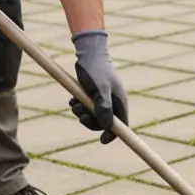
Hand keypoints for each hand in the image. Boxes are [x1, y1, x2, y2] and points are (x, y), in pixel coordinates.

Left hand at [69, 30, 127, 144]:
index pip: (122, 126)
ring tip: (74, 103)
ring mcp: (103, 100)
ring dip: (81, 113)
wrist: (89, 54)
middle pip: (104, 123)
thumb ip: (104, 107)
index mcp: (120, 103)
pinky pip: (86, 108)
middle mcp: (113, 103)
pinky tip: (73, 99)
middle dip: (91, 122)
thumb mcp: (100, 89)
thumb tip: (106, 126)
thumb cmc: (96, 70)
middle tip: (80, 115)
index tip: (102, 140)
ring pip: (93, 116)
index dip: (113, 135)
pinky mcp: (93, 96)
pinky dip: (78, 106)